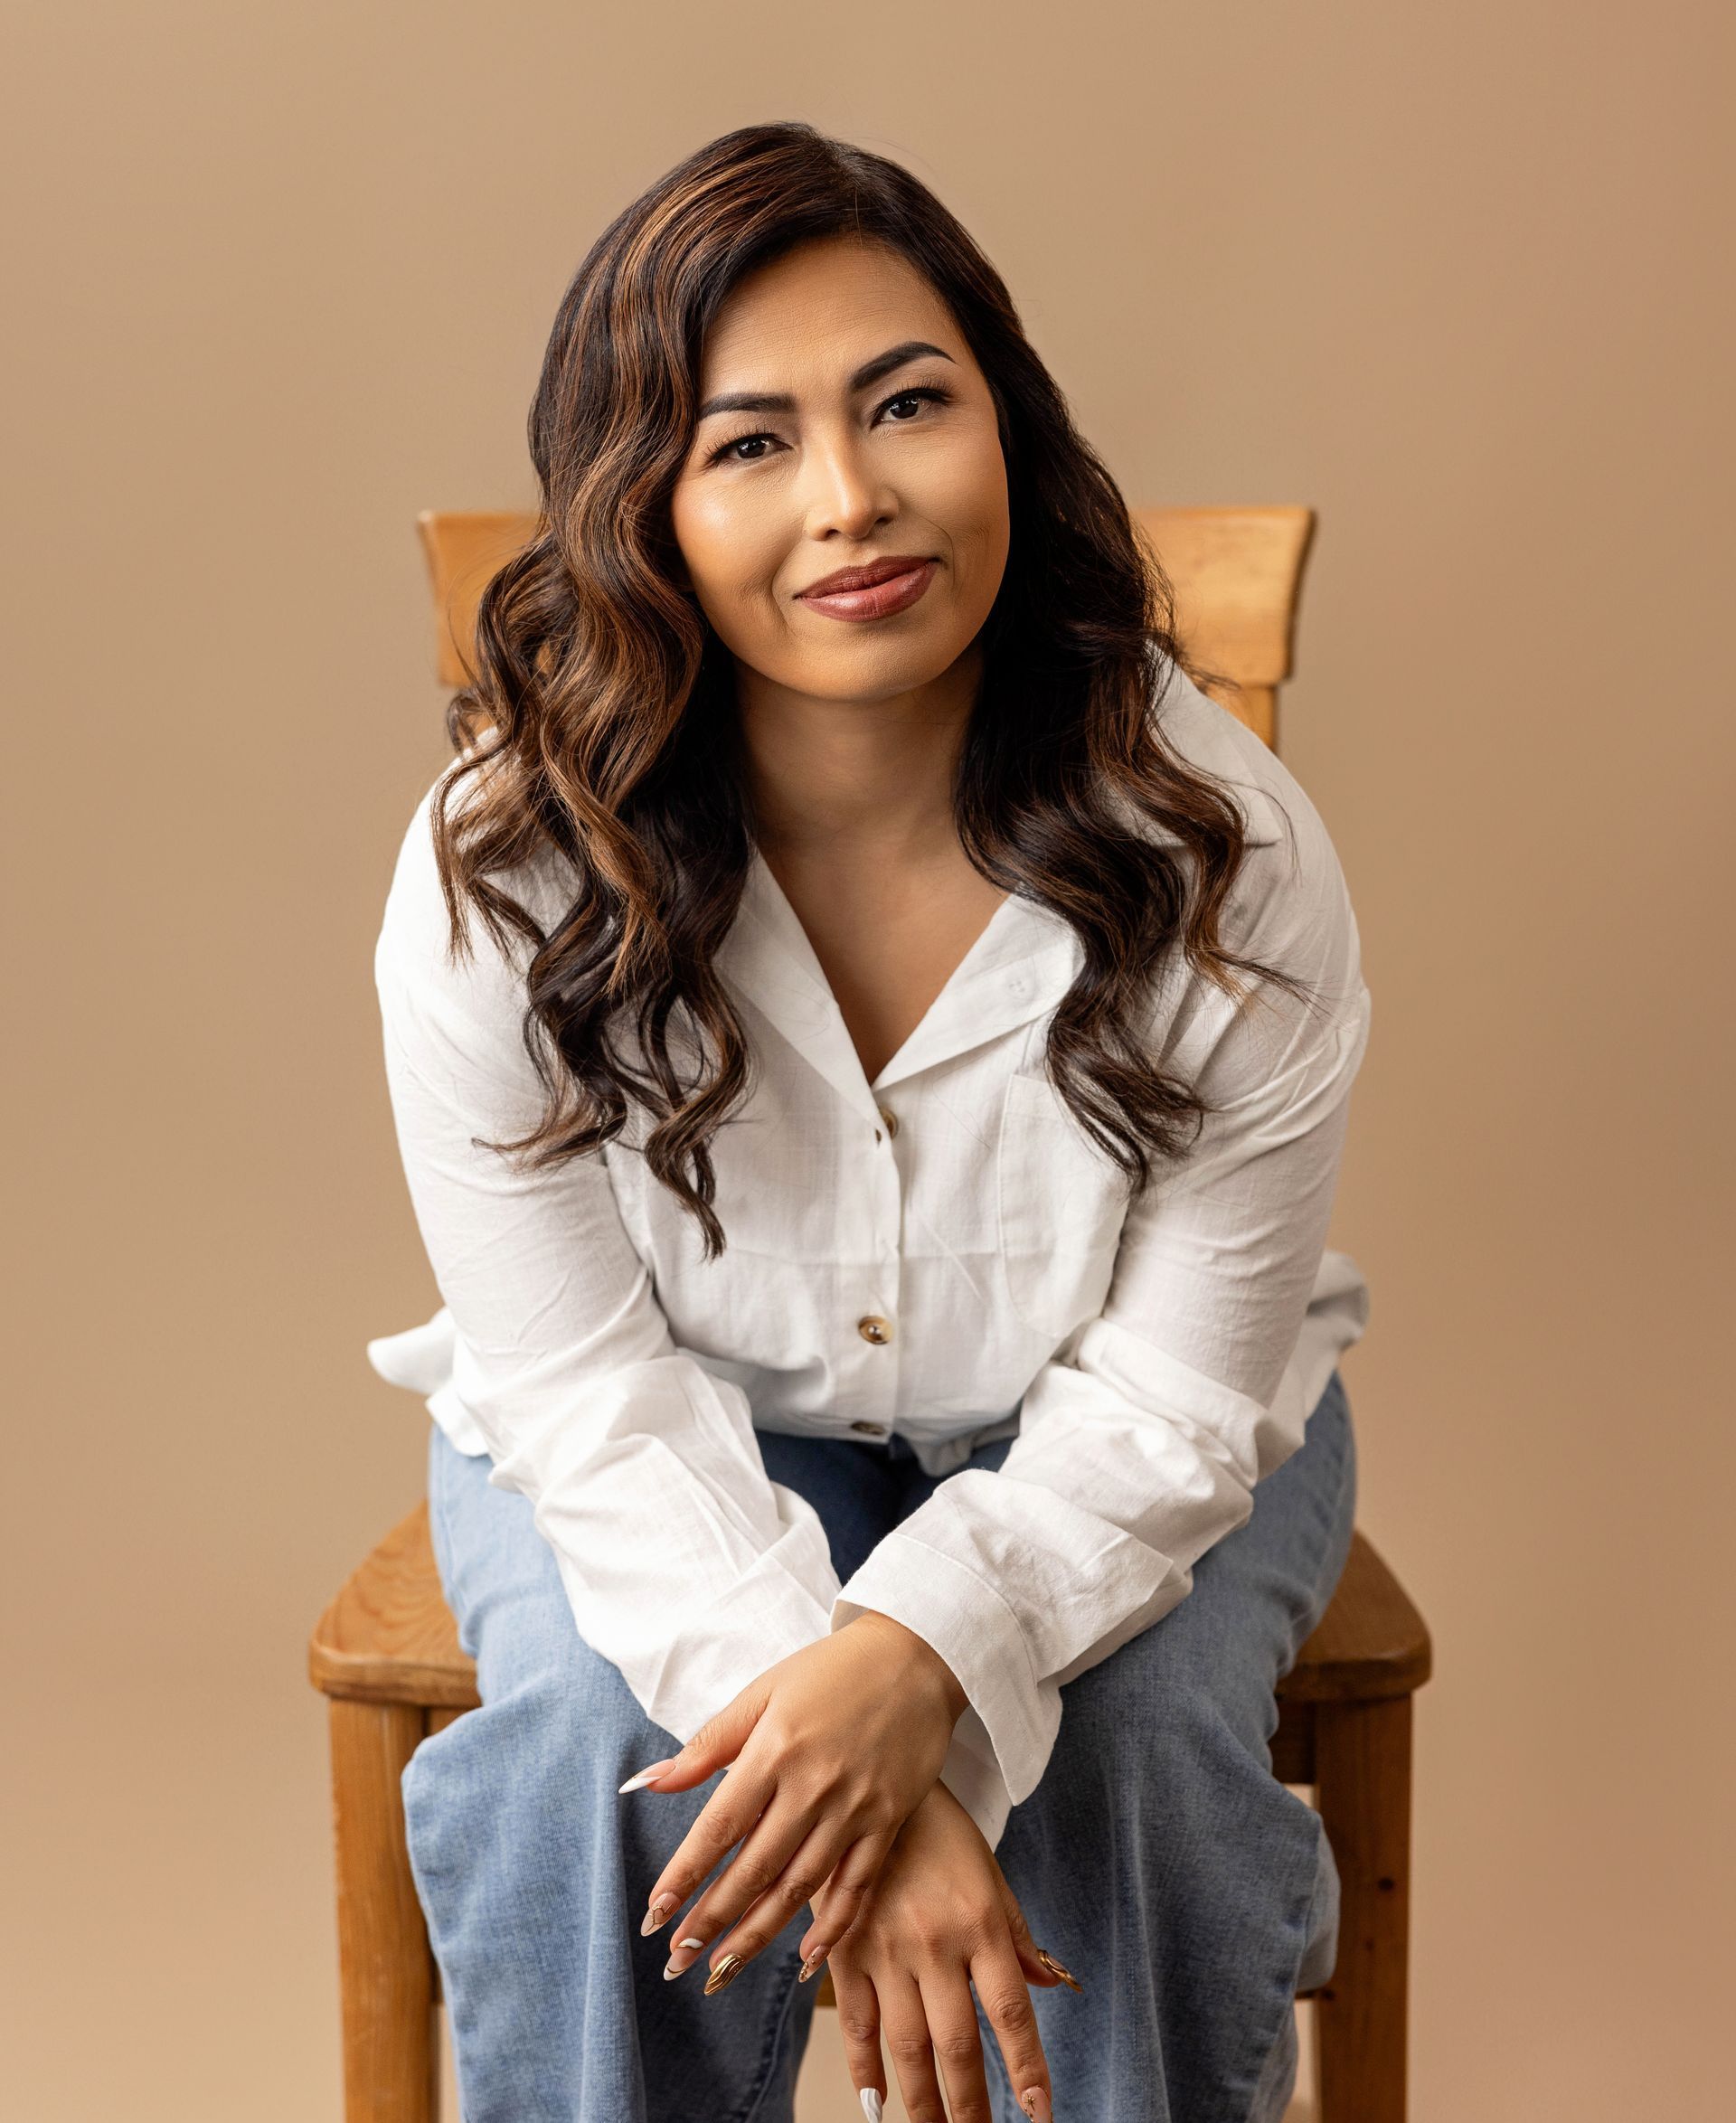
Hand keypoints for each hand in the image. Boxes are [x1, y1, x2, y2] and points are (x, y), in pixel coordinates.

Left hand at [622, 1611, 967, 1982]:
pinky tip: (805, 1959)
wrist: (916, 1655)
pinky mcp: (888, 1820)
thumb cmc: (830, 1670)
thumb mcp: (763, 1692)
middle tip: (677, 1961)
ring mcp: (854, 1807)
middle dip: (711, 1920)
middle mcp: (812, 1785)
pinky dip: (832, 1926)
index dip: (685, 1875)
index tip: (655, 1914)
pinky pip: (857, 1884)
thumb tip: (648, 1782)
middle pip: (754, 1869)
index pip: (719, 1827)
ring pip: (799, 1887)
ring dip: (757, 1934)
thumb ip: (709, 1744)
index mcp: (774, 1749)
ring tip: (722, 1969)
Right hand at [819, 1780, 1074, 2122]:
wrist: (872, 1781)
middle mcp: (936, 1941)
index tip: (1038, 2115)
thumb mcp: (988, 1874)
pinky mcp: (845, 1948)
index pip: (1012, 2011)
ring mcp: (886, 1948)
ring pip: (908, 2046)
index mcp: (981, 1921)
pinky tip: (878, 2105)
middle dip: (971, 2108)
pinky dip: (867, 2069)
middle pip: (958, 2044)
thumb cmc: (939, 1830)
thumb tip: (1053, 1986)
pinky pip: (857, 2023)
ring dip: (923, 2104)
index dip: (1028, 2069)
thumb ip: (1017, 1936)